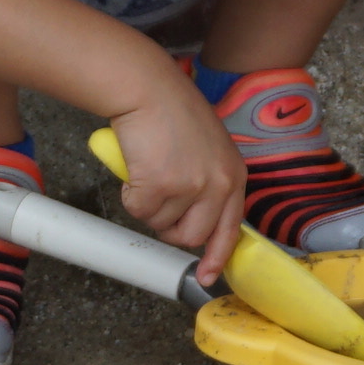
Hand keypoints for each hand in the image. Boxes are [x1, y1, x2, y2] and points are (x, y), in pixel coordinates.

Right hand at [107, 82, 246, 266]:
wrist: (148, 88)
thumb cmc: (171, 111)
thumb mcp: (208, 148)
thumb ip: (209, 180)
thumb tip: (193, 214)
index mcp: (234, 175)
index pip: (230, 228)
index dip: (216, 255)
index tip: (206, 276)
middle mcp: (219, 184)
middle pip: (192, 235)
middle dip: (169, 227)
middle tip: (157, 202)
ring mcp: (192, 186)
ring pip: (160, 224)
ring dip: (147, 204)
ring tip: (148, 170)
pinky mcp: (162, 185)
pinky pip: (138, 210)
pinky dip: (129, 193)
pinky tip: (135, 167)